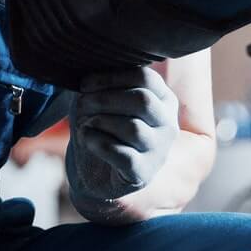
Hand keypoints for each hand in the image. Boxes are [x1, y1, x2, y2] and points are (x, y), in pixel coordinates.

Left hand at [67, 65, 178, 201]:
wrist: (95, 173)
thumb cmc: (101, 128)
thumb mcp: (101, 100)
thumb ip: (103, 85)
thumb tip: (90, 76)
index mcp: (163, 100)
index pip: (145, 78)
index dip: (111, 78)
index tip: (85, 85)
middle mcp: (168, 125)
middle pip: (143, 101)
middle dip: (105, 99)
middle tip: (82, 105)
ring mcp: (160, 152)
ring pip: (133, 128)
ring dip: (100, 121)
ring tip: (85, 124)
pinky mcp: (144, 174)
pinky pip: (122, 154)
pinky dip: (98, 142)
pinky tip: (86, 140)